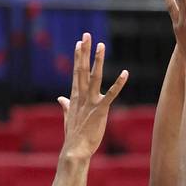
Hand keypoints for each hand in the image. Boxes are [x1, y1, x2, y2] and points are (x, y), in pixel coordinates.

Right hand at [57, 33, 127, 160]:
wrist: (74, 150)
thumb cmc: (73, 136)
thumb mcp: (68, 118)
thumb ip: (66, 106)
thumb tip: (60, 98)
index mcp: (75, 97)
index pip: (77, 73)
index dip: (78, 57)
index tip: (79, 43)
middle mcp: (82, 96)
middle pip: (83, 69)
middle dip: (85, 52)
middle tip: (87, 35)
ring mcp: (91, 102)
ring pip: (94, 77)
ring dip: (97, 60)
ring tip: (101, 45)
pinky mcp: (101, 110)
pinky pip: (111, 94)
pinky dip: (118, 84)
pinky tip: (125, 73)